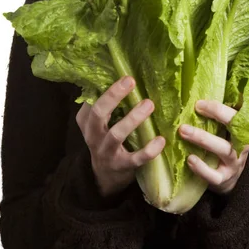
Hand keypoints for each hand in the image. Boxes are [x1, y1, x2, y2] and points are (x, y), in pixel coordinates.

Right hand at [76, 76, 164, 196]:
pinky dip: (148, 150)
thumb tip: (120, 72)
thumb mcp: (99, 122)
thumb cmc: (105, 138)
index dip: (104, 86)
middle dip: (113, 96)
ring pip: (116, 134)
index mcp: (87, 120)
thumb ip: (106, 103)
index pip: (91, 100)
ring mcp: (105, 152)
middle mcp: (93, 135)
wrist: (103, 176)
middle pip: (98, 113)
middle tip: (130, 81)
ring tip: (149, 104)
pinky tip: (161, 140)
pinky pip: (135, 158)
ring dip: (132, 118)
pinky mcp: (121, 166)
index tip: (121, 73)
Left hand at [179, 100, 248, 194]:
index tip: (200, 102)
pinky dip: (201, 168)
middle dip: (216, 113)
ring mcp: (234, 163)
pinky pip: (214, 175)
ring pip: (223, 149)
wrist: (230, 179)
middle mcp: (242, 144)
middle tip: (195, 107)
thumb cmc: (224, 146)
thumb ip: (220, 112)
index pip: (238, 111)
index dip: (220, 106)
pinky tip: (189, 159)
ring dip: (203, 138)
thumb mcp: (226, 129)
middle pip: (235, 126)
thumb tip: (206, 87)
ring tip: (183, 131)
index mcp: (243, 128)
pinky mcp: (224, 179)